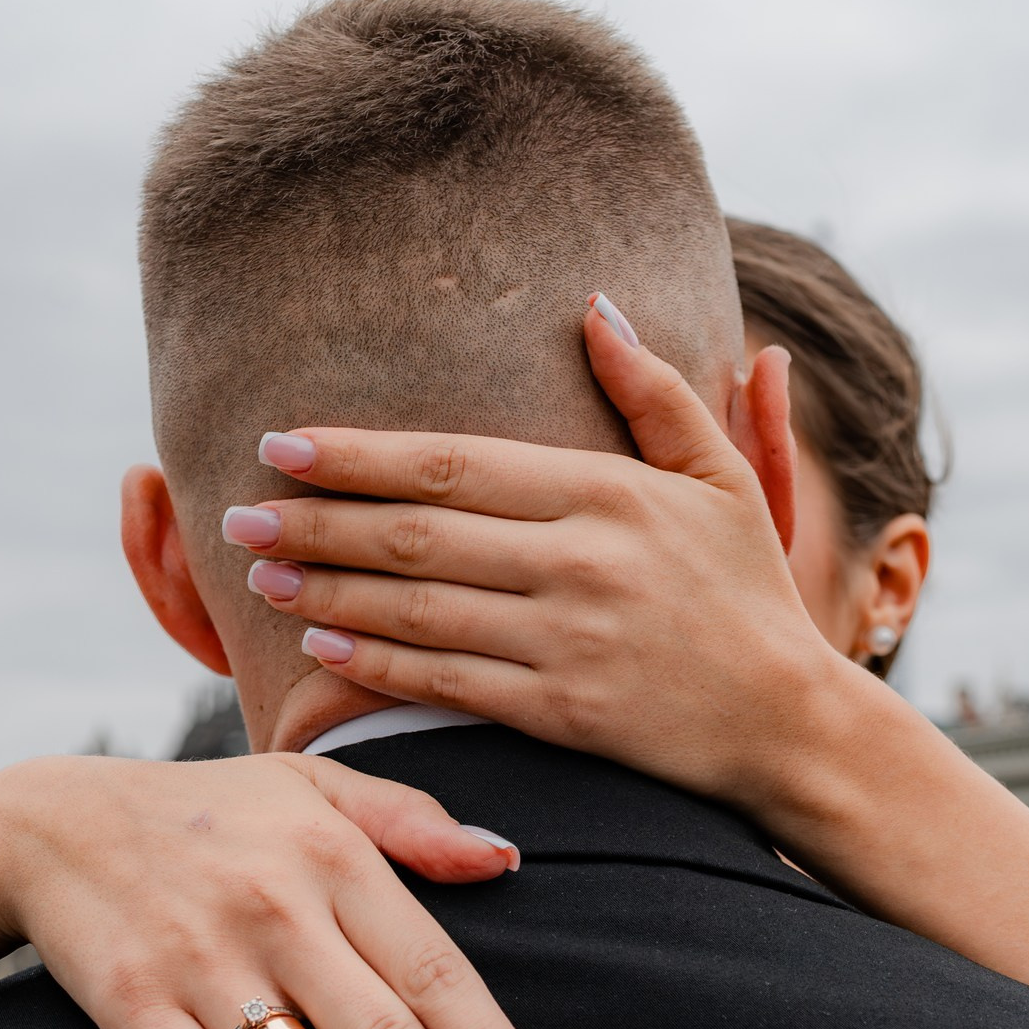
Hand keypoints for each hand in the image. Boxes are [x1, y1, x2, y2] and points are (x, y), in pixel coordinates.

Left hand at [225, 294, 840, 808]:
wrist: (790, 724)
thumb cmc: (748, 592)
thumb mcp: (721, 479)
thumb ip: (656, 394)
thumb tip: (597, 304)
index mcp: (609, 490)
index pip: (454, 463)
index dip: (358, 455)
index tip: (282, 445)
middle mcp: (582, 561)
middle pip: (417, 534)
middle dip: (316, 524)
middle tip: (238, 515)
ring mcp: (569, 641)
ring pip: (417, 610)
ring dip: (327, 594)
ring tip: (261, 576)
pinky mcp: (563, 714)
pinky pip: (447, 683)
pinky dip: (377, 665)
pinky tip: (320, 646)